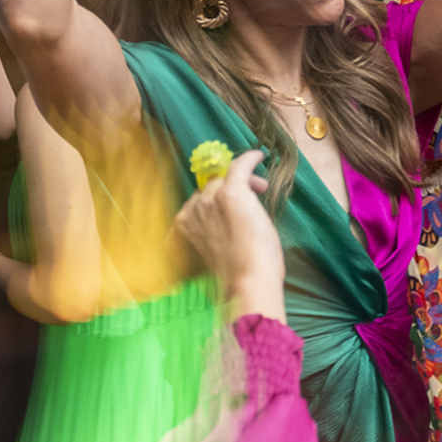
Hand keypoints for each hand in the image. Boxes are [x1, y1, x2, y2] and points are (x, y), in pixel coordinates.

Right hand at [174, 149, 285, 320]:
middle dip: (229, 190)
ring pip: (224, 179)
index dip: (215, 203)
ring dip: (243, 181)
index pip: (197, 205)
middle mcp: (189, 213)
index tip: (232, 210)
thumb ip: (210, 242)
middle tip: (253, 196)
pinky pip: (238, 166)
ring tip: (261, 188)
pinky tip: (260, 156)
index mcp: (180, 232)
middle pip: (209, 189)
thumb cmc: (236, 281)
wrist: (246, 285)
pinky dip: (250, 159)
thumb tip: (226, 233)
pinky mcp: (230, 194)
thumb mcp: (213, 260)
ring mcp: (208, 202)